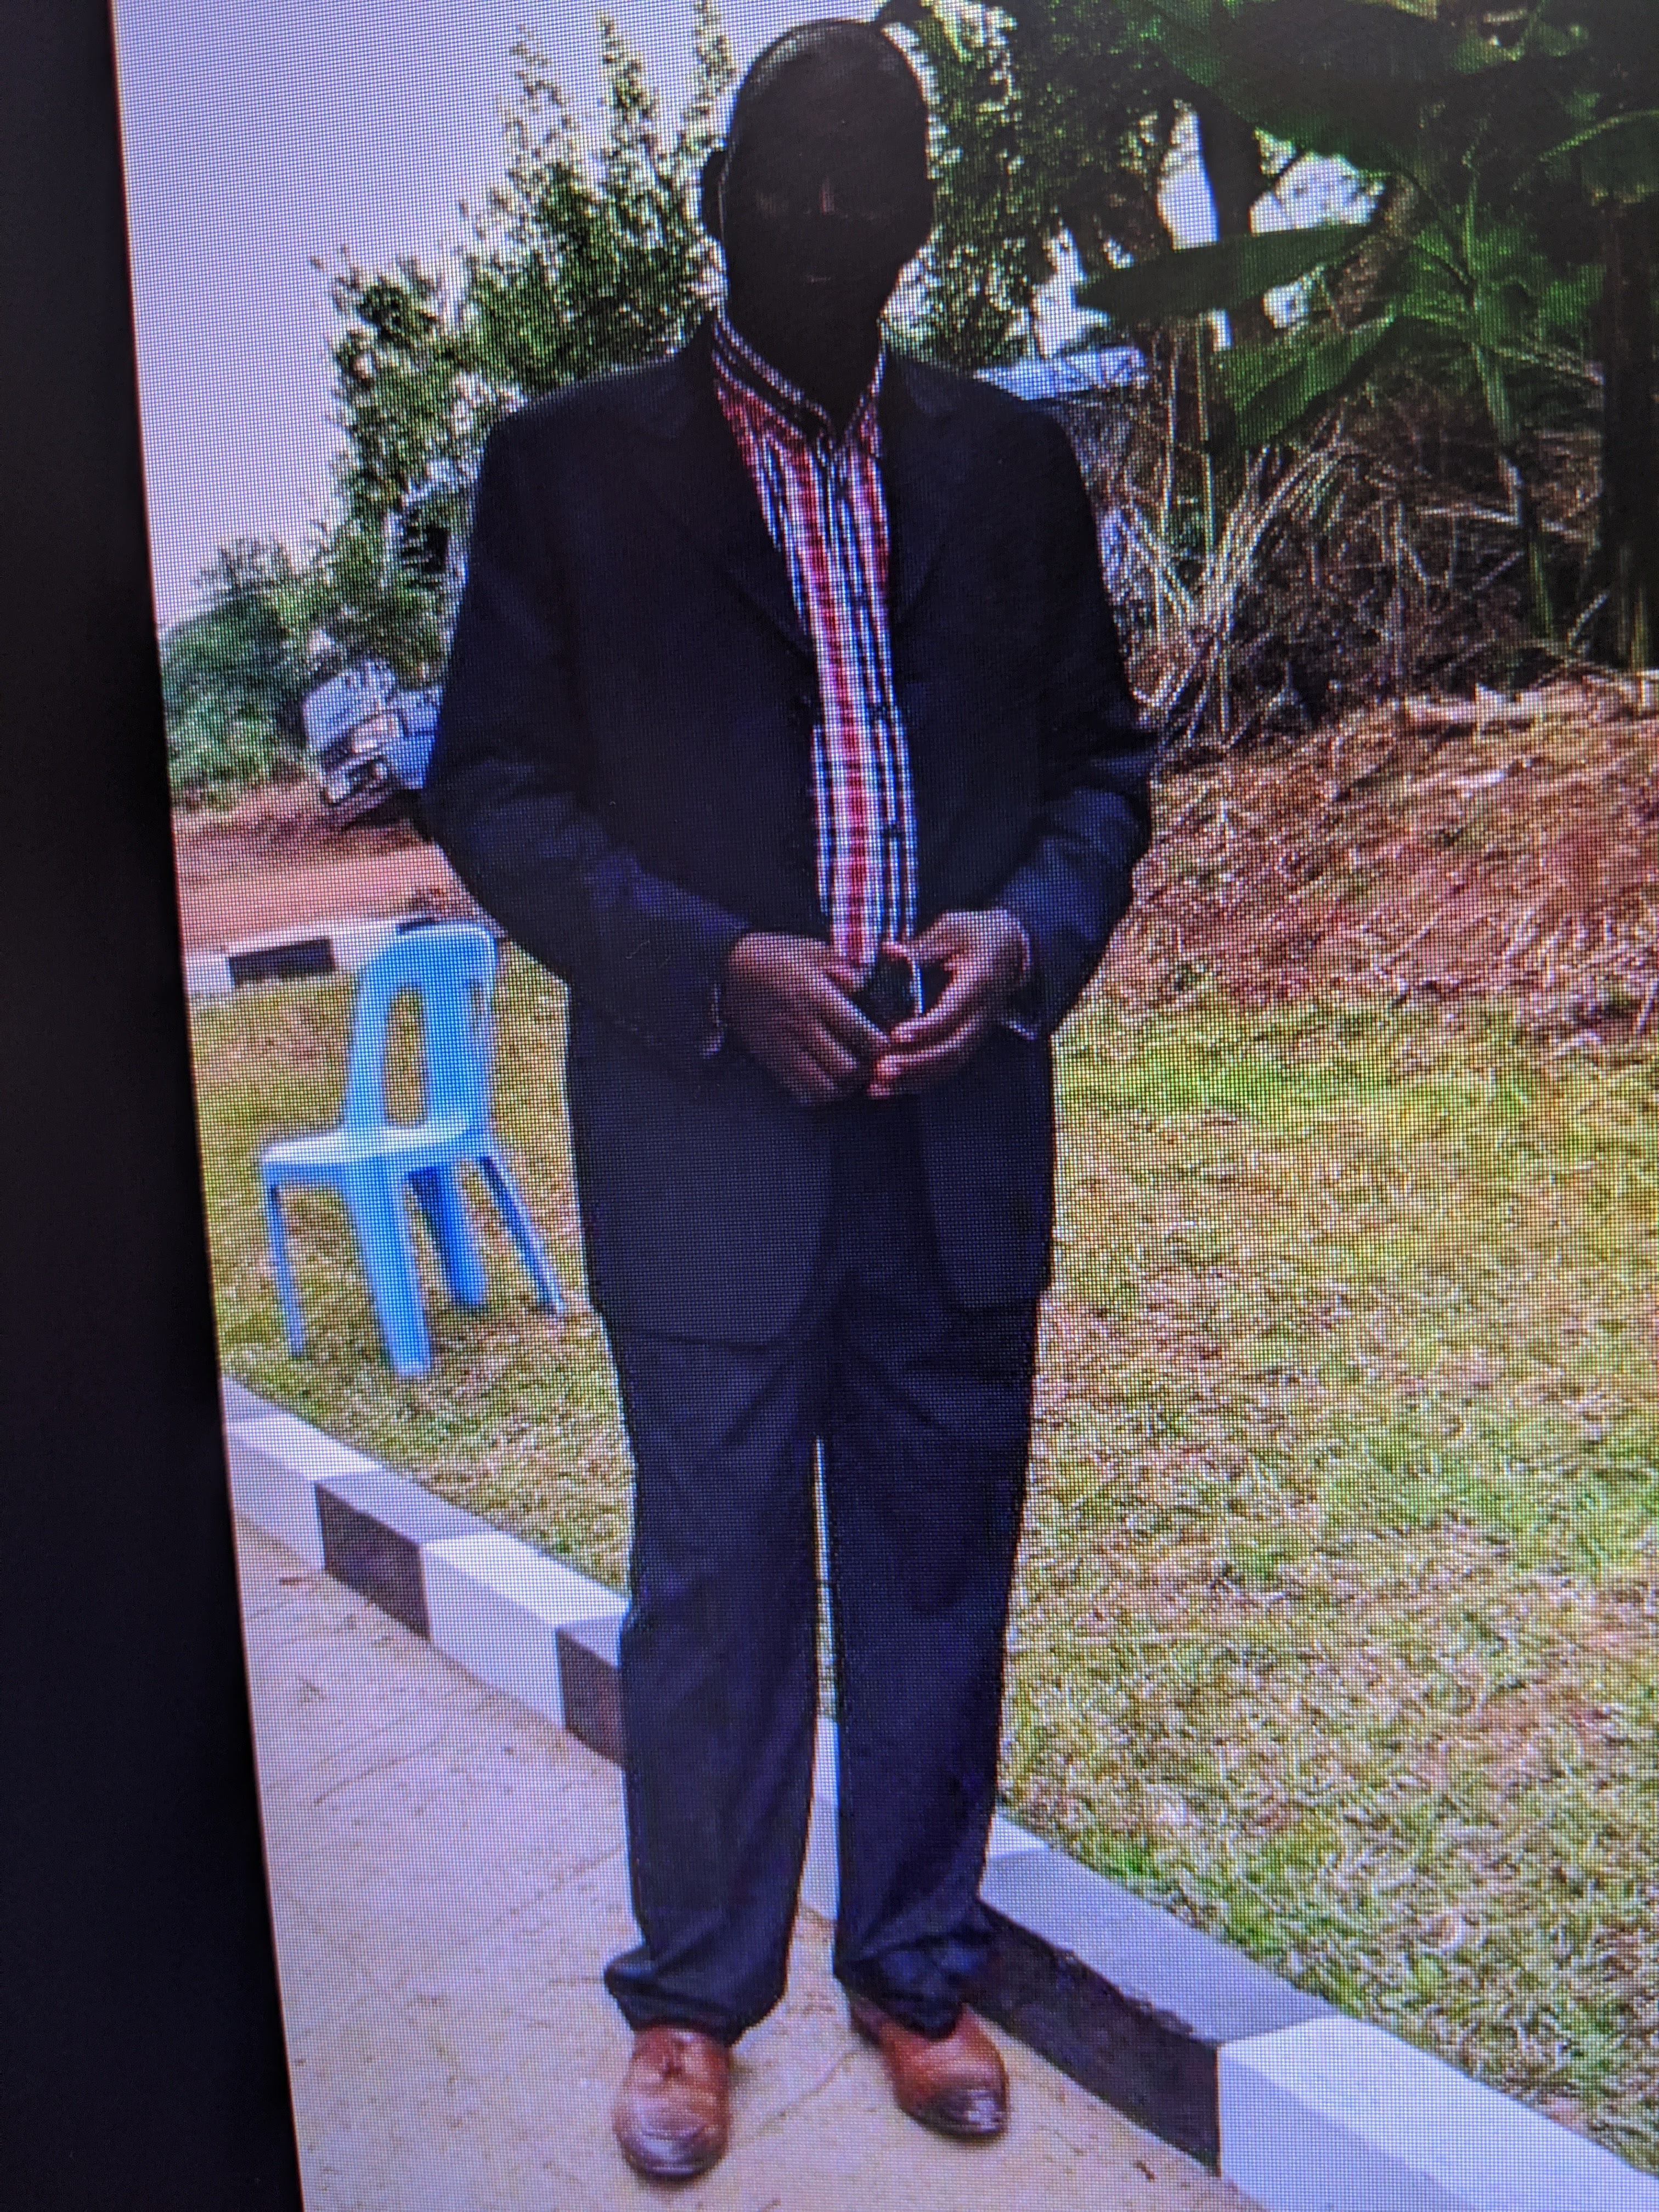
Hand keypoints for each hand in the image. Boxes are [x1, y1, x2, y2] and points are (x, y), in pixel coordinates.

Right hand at [722, 931, 886, 1104]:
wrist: (728, 967)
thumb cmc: (777, 955)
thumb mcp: (816, 950)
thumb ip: (848, 968)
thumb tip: (875, 985)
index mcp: (817, 996)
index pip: (862, 1034)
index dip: (883, 1045)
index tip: (889, 1042)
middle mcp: (801, 1025)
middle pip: (847, 1068)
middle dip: (867, 1070)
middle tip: (874, 1062)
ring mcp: (783, 1046)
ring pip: (825, 1087)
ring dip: (844, 1086)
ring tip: (852, 1073)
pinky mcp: (770, 1059)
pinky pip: (801, 1092)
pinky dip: (820, 1092)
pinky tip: (828, 1078)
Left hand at [867, 910, 1028, 1098]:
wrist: (1009, 949)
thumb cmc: (974, 935)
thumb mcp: (950, 930)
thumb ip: (920, 947)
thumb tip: (888, 952)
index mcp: (979, 981)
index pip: (954, 1010)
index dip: (927, 1026)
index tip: (897, 1035)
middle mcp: (981, 1014)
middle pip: (953, 1049)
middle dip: (915, 1064)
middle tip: (881, 1071)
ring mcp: (975, 1031)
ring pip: (948, 1065)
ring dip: (912, 1080)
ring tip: (877, 1088)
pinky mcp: (965, 1040)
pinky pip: (944, 1068)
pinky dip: (917, 1081)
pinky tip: (888, 1088)